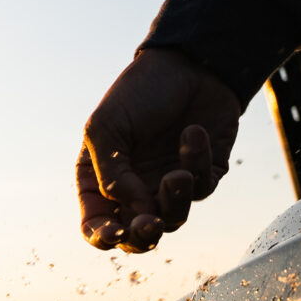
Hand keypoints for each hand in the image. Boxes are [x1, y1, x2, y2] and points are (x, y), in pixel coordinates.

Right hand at [78, 48, 241, 252]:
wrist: (190, 64)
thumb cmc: (139, 93)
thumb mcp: (107, 127)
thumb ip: (110, 172)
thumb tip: (133, 209)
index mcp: (100, 181)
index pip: (97, 224)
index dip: (104, 236)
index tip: (115, 231)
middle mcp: (134, 189)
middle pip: (136, 236)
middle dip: (143, 235)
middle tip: (150, 224)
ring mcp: (168, 184)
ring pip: (173, 218)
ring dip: (175, 200)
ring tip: (178, 174)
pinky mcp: (203, 174)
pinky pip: (202, 188)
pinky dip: (197, 162)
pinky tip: (193, 132)